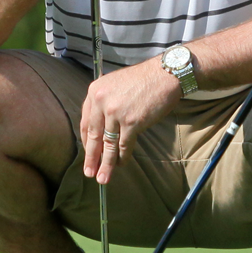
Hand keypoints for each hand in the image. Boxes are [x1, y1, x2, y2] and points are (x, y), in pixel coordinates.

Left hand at [80, 56, 181, 183]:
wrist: (165, 74)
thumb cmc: (143, 80)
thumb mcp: (114, 85)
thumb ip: (104, 103)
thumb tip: (101, 130)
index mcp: (94, 92)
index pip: (85, 122)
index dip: (86, 142)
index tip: (88, 153)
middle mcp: (101, 102)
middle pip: (93, 136)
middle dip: (91, 158)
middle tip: (89, 173)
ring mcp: (116, 112)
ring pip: (108, 144)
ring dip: (106, 164)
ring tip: (103, 178)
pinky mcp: (132, 122)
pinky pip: (124, 145)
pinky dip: (123, 157)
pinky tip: (121, 164)